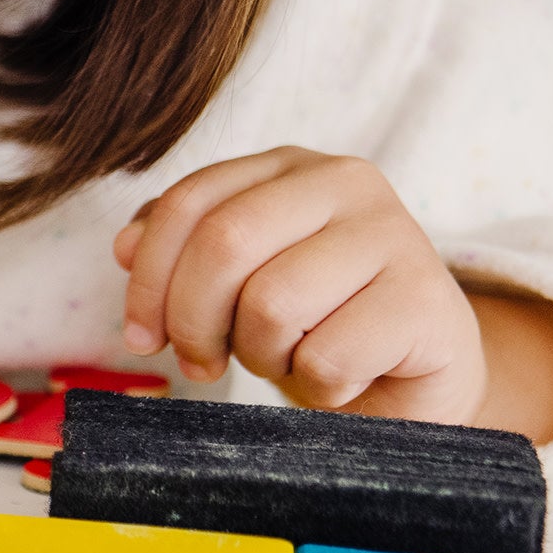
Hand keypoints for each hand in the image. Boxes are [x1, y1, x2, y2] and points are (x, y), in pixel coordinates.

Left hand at [113, 147, 484, 422]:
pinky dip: (316, 384)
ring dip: (262, 355)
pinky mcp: (428, 300)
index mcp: (289, 168)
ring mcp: (396, 235)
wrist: (410, 379)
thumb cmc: (311, 325)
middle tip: (203, 362)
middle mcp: (347, 182)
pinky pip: (327, 355)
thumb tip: (124, 246)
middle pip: (224, 244)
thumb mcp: (235, 283)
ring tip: (288, 358)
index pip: (187, 203)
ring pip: (272, 303)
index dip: (148, 278)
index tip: (143, 336)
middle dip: (193, 321)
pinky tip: (339, 378)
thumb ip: (180, 252)